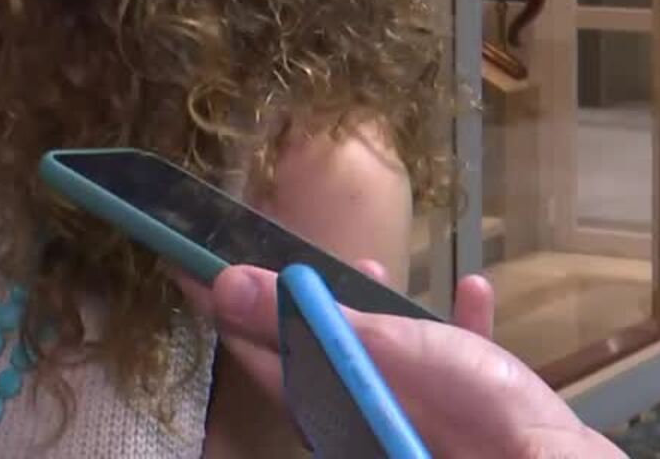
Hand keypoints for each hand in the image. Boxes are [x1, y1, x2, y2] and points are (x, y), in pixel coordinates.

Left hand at [180, 264, 622, 458]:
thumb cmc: (462, 409)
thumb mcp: (373, 350)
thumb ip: (302, 318)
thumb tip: (223, 284)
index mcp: (320, 397)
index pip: (249, 341)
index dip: (219, 297)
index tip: (186, 256)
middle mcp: (354, 405)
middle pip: (310, 343)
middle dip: (302, 296)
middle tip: (291, 249)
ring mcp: (409, 408)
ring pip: (378, 348)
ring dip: (375, 304)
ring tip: (373, 262)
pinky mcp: (466, 409)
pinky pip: (454, 358)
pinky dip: (459, 325)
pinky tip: (473, 291)